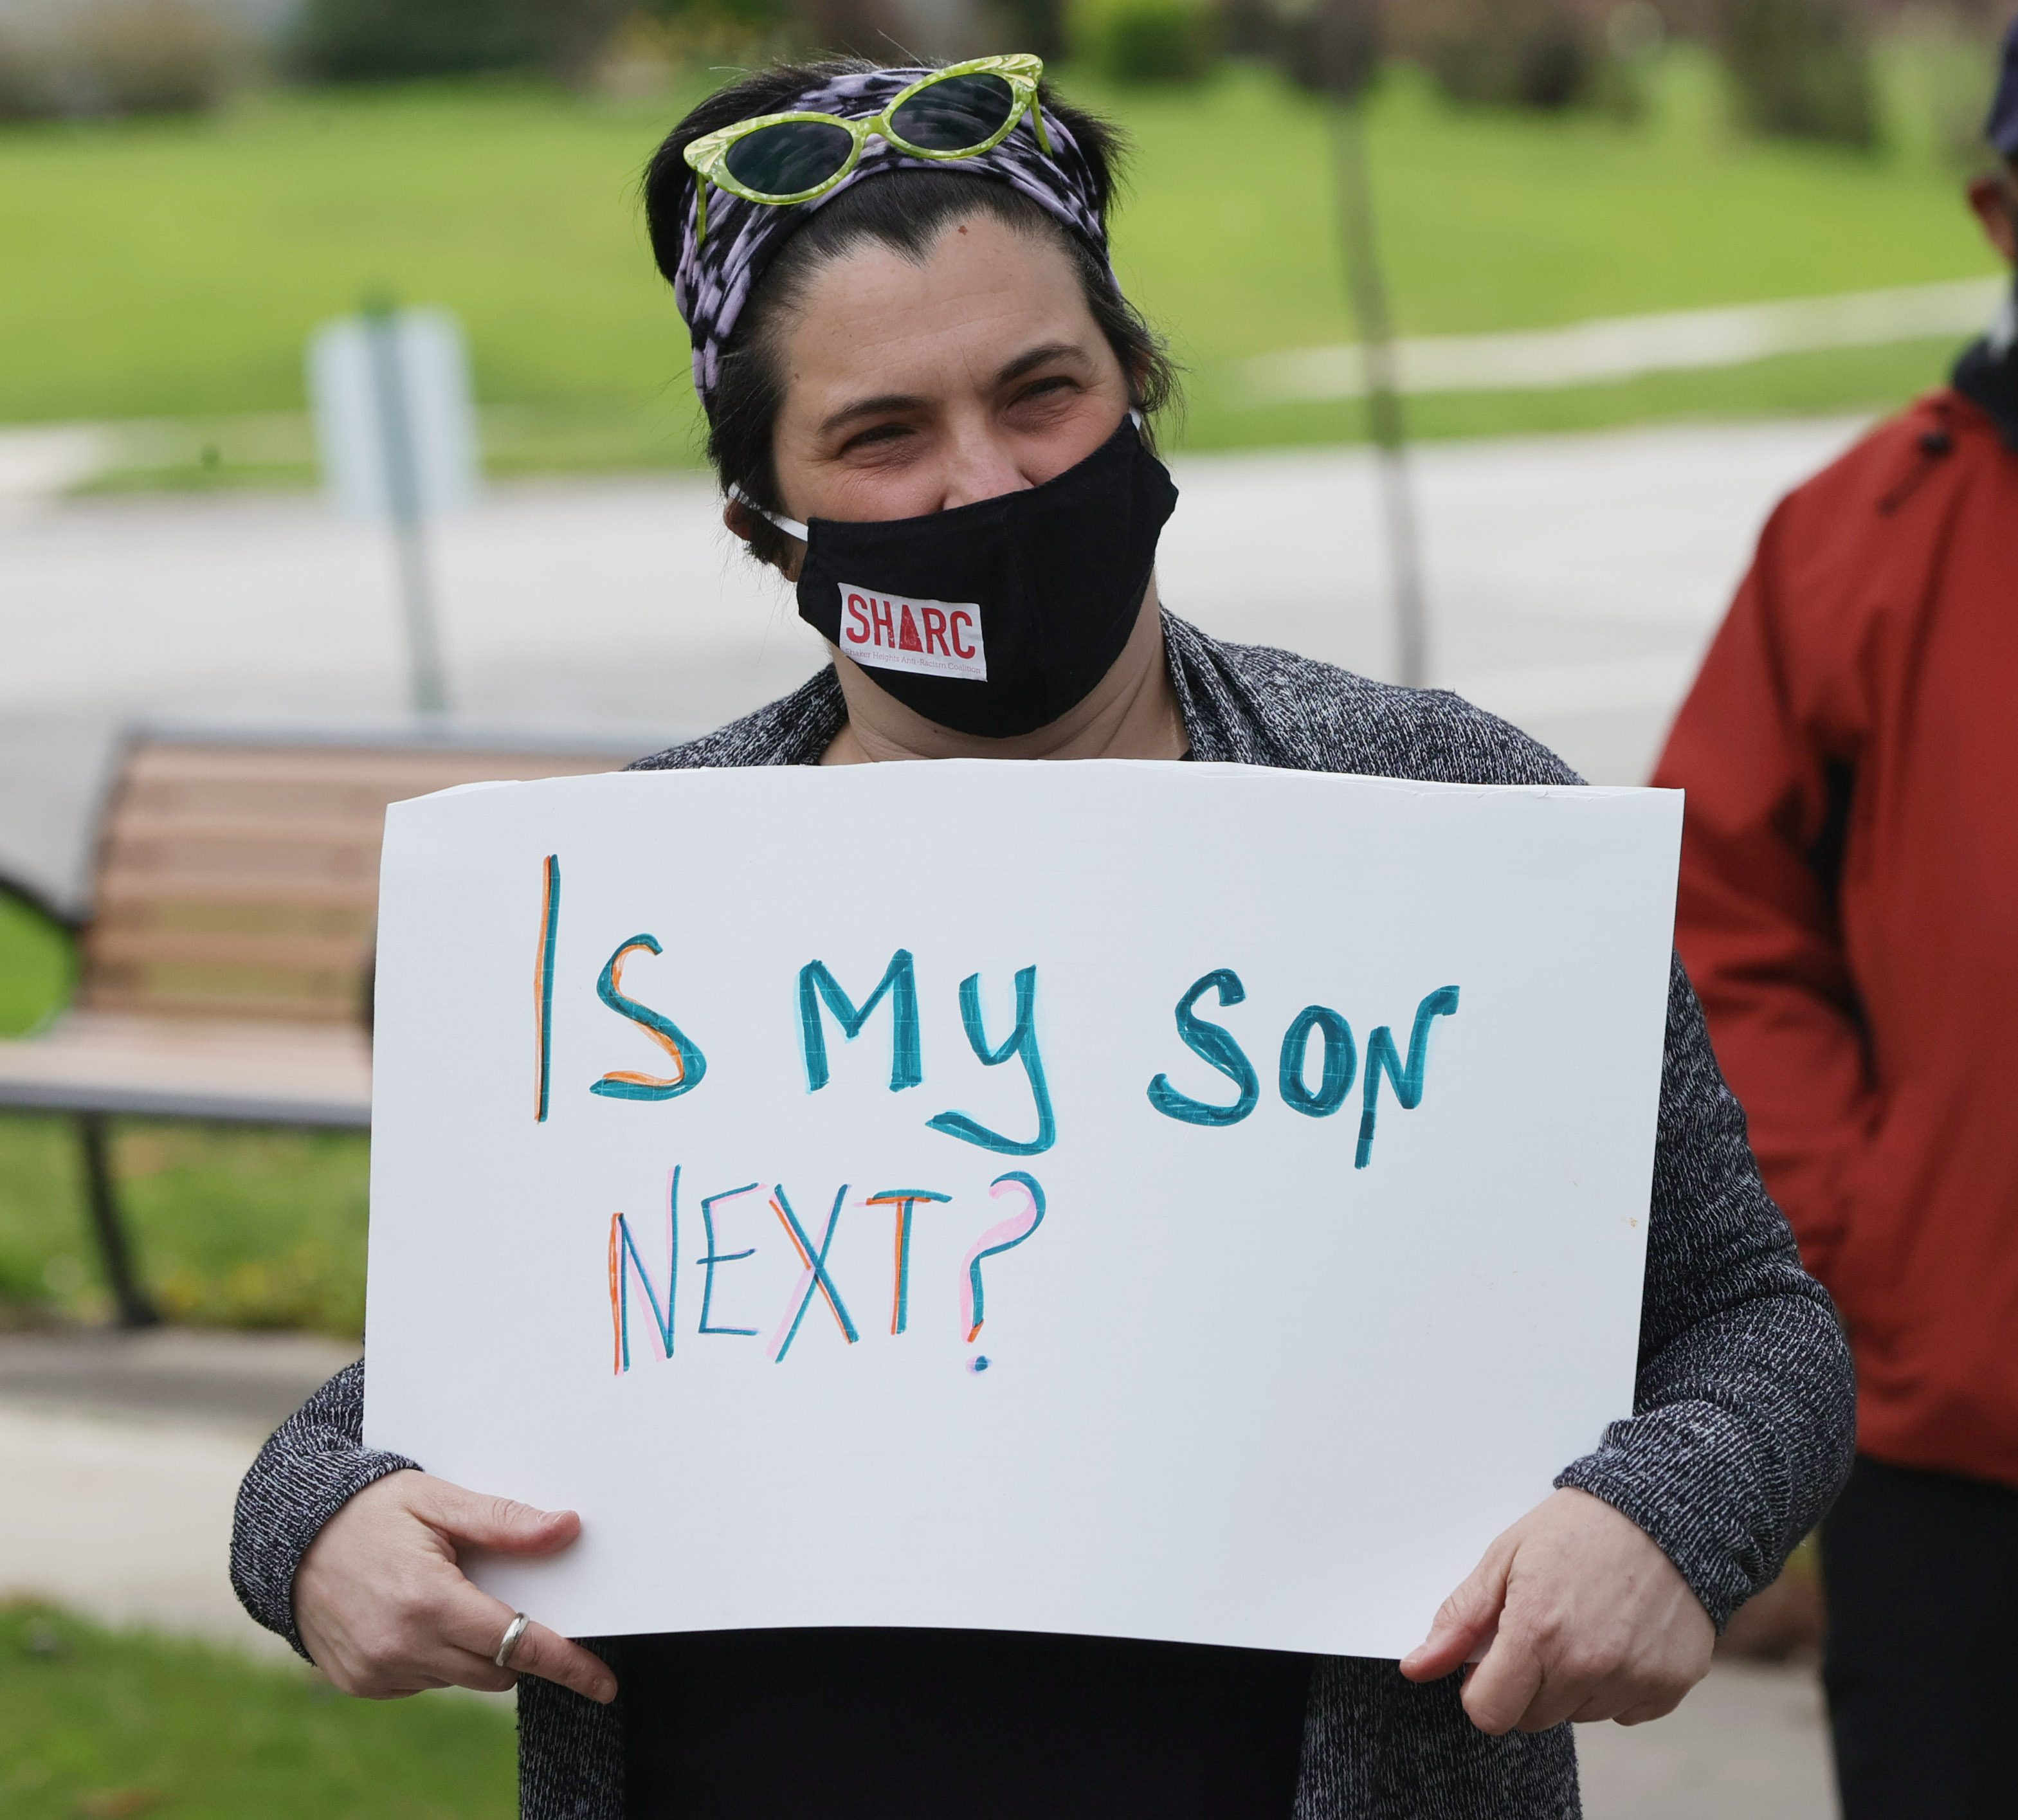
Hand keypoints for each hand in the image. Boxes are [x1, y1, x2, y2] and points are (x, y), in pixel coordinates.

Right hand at [293, 1469, 617, 1703]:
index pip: (517, 1643)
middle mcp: (401, 1647)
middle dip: (517, 1643)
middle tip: (509, 1598)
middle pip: (496, 1669)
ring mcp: (377, 1672)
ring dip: (472, 1647)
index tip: (604, 1682)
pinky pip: (424, 1680)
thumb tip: (567, 1528)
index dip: (567, 1663)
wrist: (290, 1537)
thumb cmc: (370, 1510)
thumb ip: (504, 1521)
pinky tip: (416, 1614)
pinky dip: (435, 1655)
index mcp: (427, 1601)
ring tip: (448, 1593)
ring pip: (461, 1677)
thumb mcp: (438, 1500)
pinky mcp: (361, 1683)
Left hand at [1400, 1487, 1712, 1732]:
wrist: (1664, 1511)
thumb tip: (1417, 1667)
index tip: (1492, 1660)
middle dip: (1525, 1684)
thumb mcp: (1505, 1558)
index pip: (1488, 1713)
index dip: (1481, 1689)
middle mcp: (1587, 1664)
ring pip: (1578, 1715)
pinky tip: (1620, 1637)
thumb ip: (1460, 1620)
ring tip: (1585, 1624)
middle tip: (1543, 1629)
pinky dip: (1616, 1685)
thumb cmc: (1580, 1527)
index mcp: (1538, 1632)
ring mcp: (1632, 1679)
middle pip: (1532, 1718)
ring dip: (1572, 1684)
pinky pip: (1624, 1712)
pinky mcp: (1669, 1686)